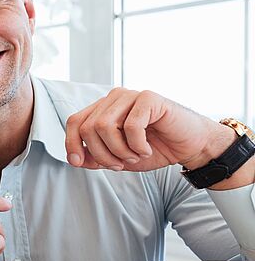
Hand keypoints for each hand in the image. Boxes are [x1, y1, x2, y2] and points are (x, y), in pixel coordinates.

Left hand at [64, 87, 236, 173]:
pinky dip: (136, 145)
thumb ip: (96, 157)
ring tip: (135, 156)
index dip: (71, 143)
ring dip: (118, 150)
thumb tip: (76, 158)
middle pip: (88, 127)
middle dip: (101, 153)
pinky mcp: (149, 97)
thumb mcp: (119, 158)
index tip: (77, 163)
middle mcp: (114, 98)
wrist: (190, 146)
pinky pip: (130, 125)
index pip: (75, 122)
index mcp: (103, 109)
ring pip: (104, 126)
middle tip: (120, 164)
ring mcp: (131, 96)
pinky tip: (146, 149)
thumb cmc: (155, 149)